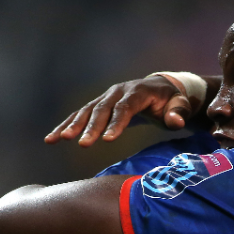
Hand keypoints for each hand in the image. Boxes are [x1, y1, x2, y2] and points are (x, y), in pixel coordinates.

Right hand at [44, 76, 193, 146]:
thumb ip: (179, 112)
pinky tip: (52, 138)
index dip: (116, 123)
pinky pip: (80, 115)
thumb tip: (176, 121)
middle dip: (91, 127)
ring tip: (59, 139)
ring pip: (87, 111)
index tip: (108, 140)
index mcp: (138, 91)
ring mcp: (106, 97)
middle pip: (102, 109)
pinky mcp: (99, 105)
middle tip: (83, 144)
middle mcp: (118, 92)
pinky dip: (66, 125)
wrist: (162, 89)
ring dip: (72, 125)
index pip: (125, 108)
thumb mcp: (181, 104)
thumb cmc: (173, 101)